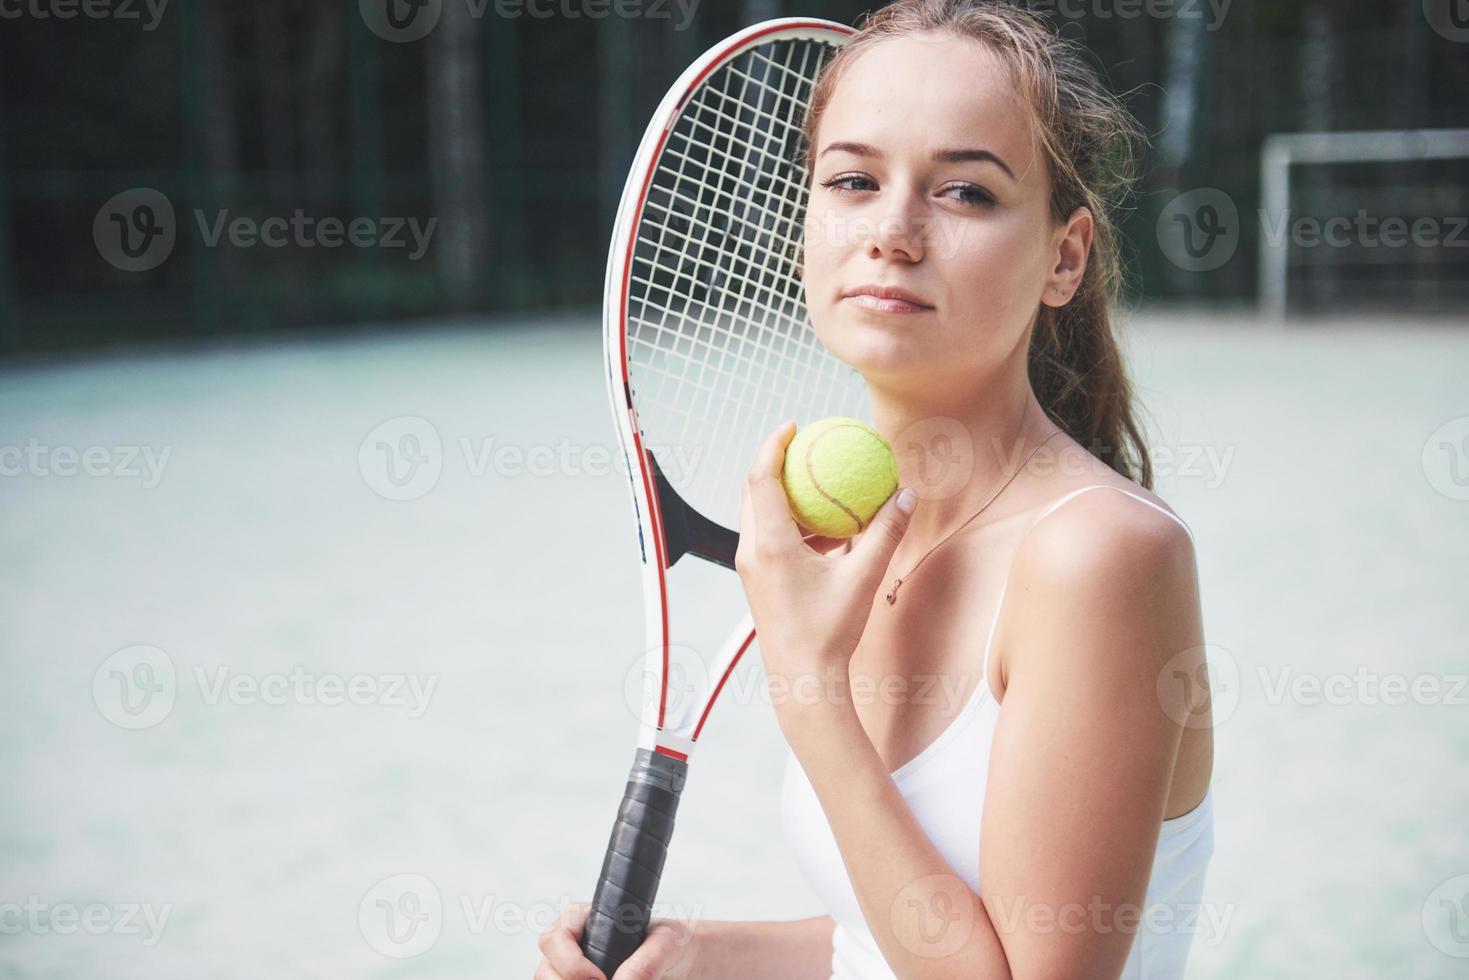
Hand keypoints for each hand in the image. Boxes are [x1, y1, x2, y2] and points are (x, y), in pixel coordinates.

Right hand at [535, 902, 698, 979]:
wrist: (681, 964)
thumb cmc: (670, 943)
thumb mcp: (667, 942)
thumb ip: (647, 959)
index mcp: (583, 919)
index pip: (555, 938)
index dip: (571, 963)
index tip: (600, 979)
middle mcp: (570, 945)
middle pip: (545, 970)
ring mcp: (570, 969)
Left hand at [735, 421, 915, 705]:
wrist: (802, 678)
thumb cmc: (829, 630)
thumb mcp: (863, 577)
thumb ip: (885, 532)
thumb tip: (906, 495)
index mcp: (771, 543)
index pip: (762, 478)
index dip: (773, 445)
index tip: (793, 426)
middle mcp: (753, 551)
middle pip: (753, 491)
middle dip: (774, 462)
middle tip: (803, 446)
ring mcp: (751, 566)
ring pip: (758, 514)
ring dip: (783, 494)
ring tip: (815, 483)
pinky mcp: (759, 580)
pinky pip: (768, 537)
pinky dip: (789, 523)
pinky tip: (822, 529)